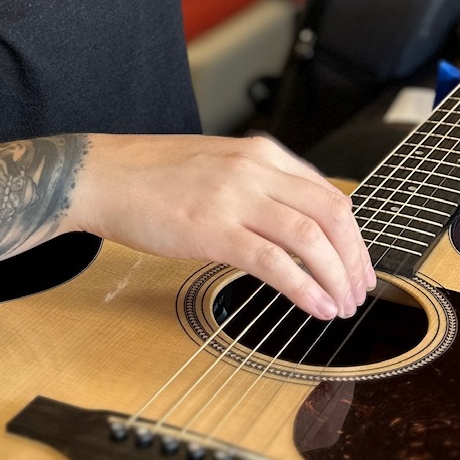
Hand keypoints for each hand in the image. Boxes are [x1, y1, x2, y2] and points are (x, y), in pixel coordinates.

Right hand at [66, 131, 374, 321]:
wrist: (101, 176)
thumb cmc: (151, 177)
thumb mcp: (218, 165)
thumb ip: (257, 185)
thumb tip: (293, 224)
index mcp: (261, 153)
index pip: (328, 193)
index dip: (352, 235)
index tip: (357, 264)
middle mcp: (255, 169)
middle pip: (331, 214)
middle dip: (354, 258)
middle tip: (359, 291)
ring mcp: (234, 198)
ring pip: (310, 237)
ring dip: (336, 277)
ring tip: (341, 306)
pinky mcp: (212, 230)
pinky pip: (274, 262)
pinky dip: (303, 287)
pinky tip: (315, 307)